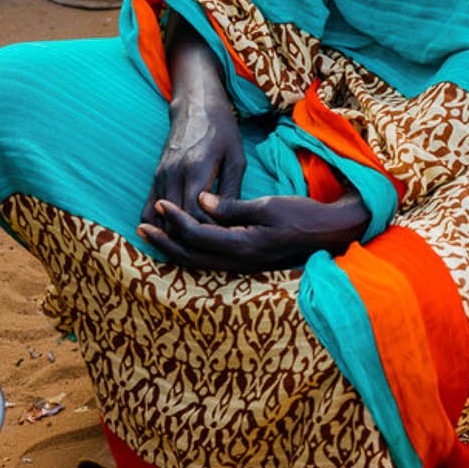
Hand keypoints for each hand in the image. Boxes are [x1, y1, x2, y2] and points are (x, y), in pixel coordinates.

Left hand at [137, 189, 369, 272]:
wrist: (327, 232)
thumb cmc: (300, 215)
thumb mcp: (266, 206)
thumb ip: (230, 207)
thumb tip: (200, 203)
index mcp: (241, 246)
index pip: (197, 236)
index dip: (175, 220)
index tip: (159, 204)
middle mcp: (238, 262)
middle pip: (190, 256)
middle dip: (164, 242)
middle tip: (141, 228)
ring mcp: (242, 265)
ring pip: (197, 263)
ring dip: (173, 248)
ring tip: (153, 235)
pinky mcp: (245, 261)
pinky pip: (209, 261)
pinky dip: (190, 251)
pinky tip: (181, 241)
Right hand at [144, 29, 243, 231]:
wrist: (195, 105)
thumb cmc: (222, 130)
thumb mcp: (236, 158)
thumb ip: (231, 191)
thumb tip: (230, 223)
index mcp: (196, 170)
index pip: (196, 217)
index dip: (209, 234)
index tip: (224, 243)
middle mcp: (172, 176)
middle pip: (175, 223)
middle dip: (192, 241)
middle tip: (211, 252)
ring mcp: (160, 177)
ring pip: (159, 221)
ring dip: (174, 237)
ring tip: (194, 250)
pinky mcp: (154, 178)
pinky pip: (147, 211)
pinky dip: (158, 227)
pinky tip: (173, 237)